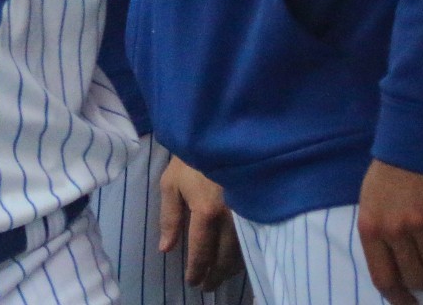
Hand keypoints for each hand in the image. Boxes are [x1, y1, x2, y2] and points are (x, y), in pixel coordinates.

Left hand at [158, 155, 245, 291]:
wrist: (222, 135)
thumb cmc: (191, 158)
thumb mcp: (171, 183)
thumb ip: (169, 218)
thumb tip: (166, 248)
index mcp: (206, 212)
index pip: (201, 252)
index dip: (196, 270)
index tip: (191, 281)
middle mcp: (231, 218)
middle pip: (224, 259)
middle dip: (214, 275)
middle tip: (206, 286)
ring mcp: (247, 214)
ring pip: (241, 253)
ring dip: (229, 270)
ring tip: (219, 277)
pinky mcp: (256, 208)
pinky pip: (252, 240)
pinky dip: (243, 255)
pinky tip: (236, 260)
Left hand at [357, 159, 422, 304]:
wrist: (417, 142)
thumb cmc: (390, 174)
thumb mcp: (371, 203)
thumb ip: (379, 236)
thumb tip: (394, 272)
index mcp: (370, 227)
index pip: (383, 278)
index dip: (398, 298)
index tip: (409, 304)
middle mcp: (395, 229)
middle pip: (416, 278)